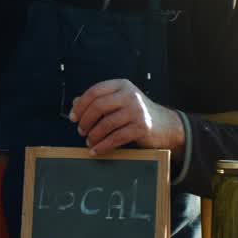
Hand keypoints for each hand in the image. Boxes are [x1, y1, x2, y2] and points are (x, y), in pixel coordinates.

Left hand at [70, 79, 184, 155]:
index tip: (73, 117)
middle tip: (81, 131)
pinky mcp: (141, 127)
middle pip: (98, 106)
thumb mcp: (119, 101)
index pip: (95, 91)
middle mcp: (130, 95)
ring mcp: (137, 111)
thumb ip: (99, 100)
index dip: (81, 105)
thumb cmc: (136, 113)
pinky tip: (96, 151)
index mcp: (122, 85)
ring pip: (106, 123)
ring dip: (93, 135)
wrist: (165, 125)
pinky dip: (103, 146)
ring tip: (89, 142)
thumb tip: (75, 102)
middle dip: (85, 121)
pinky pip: (116, 138)